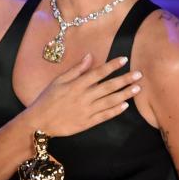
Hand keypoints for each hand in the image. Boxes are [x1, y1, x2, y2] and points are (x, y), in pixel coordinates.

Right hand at [26, 54, 141, 136]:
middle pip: (109, 86)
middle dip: (125, 79)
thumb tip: (89, 56)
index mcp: (76, 85)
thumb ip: (76, 70)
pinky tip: (125, 105)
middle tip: (139, 74)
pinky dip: (115, 111)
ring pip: (110, 101)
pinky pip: (104, 116)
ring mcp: (87, 110)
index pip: (98, 72)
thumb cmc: (47, 99)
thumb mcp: (58, 81)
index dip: (112, 66)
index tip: (124, 59)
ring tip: (137, 88)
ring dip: (125, 94)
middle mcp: (84, 97)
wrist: (39, 121)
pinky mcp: (87, 122)